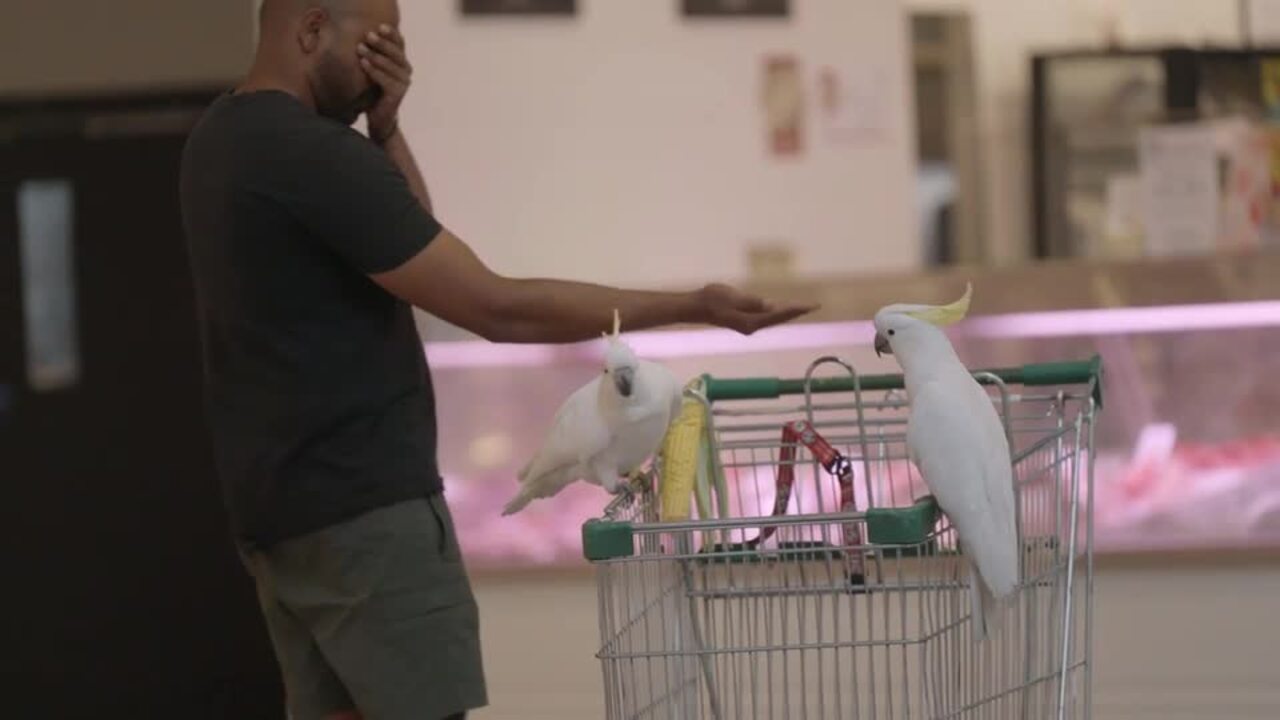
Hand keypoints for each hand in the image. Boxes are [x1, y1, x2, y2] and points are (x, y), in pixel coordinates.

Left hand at [357, 24, 411, 143]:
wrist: (379, 118)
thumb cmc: (374, 92)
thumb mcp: (375, 70)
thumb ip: (377, 55)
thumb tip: (366, 35)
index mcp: (402, 63)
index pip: (400, 44)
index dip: (392, 35)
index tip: (379, 26)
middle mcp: (407, 71)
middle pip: (396, 53)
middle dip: (381, 43)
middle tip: (368, 35)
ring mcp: (405, 83)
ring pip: (390, 65)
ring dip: (374, 56)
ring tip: (360, 48)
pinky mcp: (398, 94)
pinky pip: (385, 79)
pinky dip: (373, 70)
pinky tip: (363, 63)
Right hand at [698, 283, 817, 334]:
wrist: (696, 306)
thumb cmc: (711, 299)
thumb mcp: (731, 297)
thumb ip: (751, 302)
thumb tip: (771, 305)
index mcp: (751, 321)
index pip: (778, 314)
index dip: (795, 309)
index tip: (811, 305)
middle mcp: (752, 326)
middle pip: (779, 319)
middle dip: (796, 312)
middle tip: (814, 306)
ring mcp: (748, 325)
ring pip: (774, 319)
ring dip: (788, 314)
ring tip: (803, 308)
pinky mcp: (744, 321)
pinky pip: (767, 317)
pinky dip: (778, 313)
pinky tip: (782, 310)